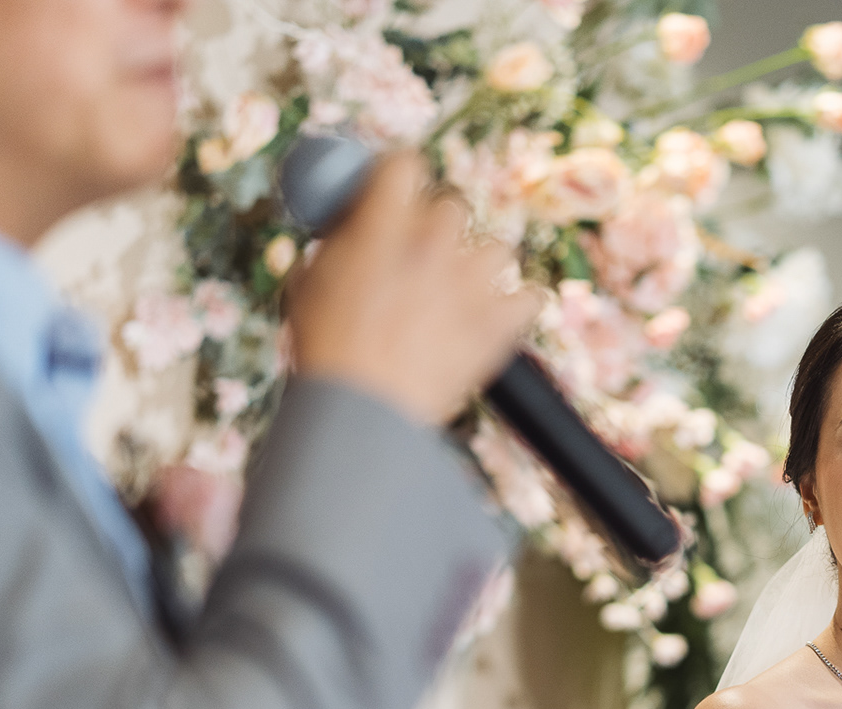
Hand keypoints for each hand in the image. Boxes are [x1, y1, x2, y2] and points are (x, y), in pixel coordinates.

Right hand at [286, 152, 539, 426]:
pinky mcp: (501, 322)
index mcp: (384, 222)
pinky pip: (531, 296)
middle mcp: (435, 241)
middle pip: (451, 206)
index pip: (405, 164)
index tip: (391, 194)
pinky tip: (497, 318)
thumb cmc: (327, 350)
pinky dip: (517, 306)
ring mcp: (473, 281)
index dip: (397, 178)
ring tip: (456, 296)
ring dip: (478, 266)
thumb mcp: (310, 281)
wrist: (363, 411)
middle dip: (434, 228)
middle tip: (417, 261)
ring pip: (495, 248)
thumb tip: (348, 228)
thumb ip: (338, 243)